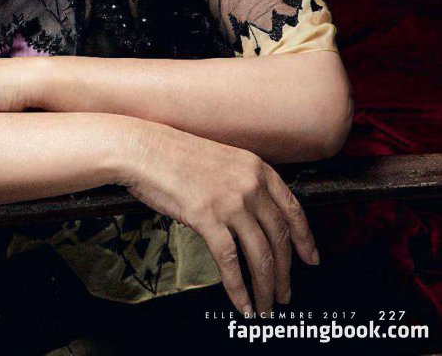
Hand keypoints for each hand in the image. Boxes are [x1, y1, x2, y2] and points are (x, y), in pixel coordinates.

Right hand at [123, 119, 320, 317]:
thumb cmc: (173, 154)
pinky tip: (241, 302)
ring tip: (266, 306)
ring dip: (266, 288)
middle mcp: (249, 184)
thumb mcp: (221, 161)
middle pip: (279, 238)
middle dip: (285, 273)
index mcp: (255, 168)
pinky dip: (238, 289)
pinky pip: (230, 262)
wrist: (143, 148)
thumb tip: (254, 219)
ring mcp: (230, 201)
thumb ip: (242, 185)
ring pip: (260, 255)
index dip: (305, 239)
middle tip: (286, 294)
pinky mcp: (207, 218)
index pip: (293, 209)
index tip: (311, 259)